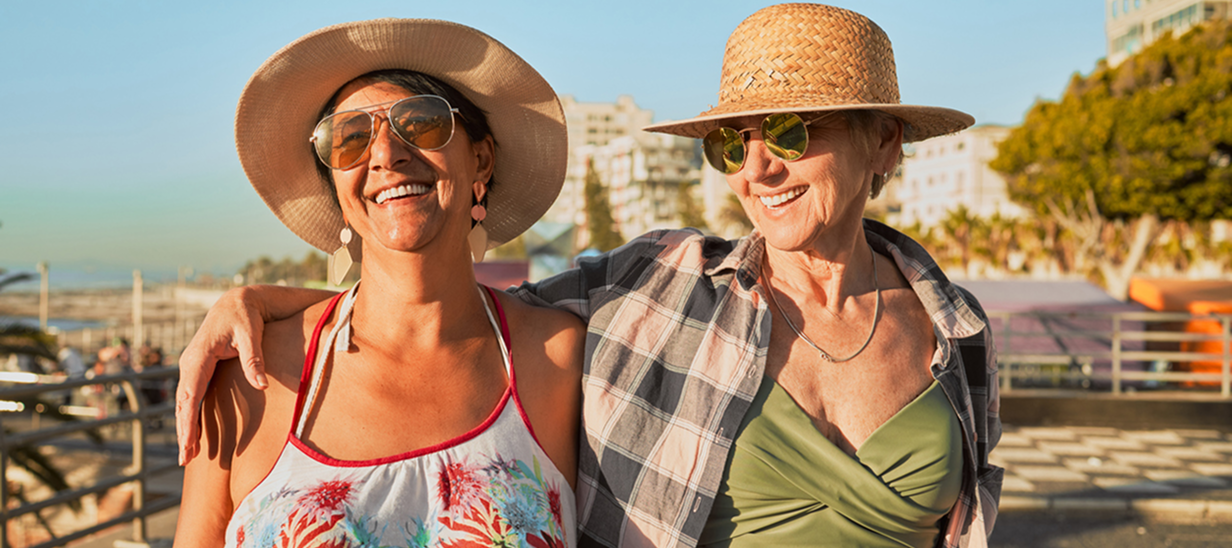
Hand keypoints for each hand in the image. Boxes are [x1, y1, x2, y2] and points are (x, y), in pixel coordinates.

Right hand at [176, 286, 268, 464]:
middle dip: (184, 432)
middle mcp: (190, 363)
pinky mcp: (199, 370)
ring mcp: (192, 367)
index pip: (190, 394)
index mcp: (198, 357)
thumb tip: (261, 385)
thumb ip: (254, 359)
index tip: (189, 443)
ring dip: (186, 427)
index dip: (188, 421)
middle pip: (183, 403)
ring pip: (185, 402)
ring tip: (188, 455)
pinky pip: (192, 397)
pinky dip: (191, 416)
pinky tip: (194, 434)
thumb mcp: (251, 334)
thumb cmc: (245, 316)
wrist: (237, 301)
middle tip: (186, 459)